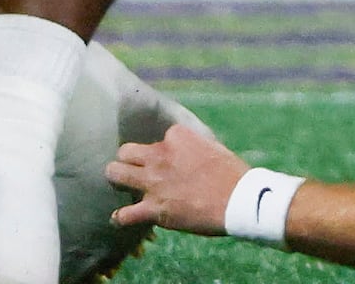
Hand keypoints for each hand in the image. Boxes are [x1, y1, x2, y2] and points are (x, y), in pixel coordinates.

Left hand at [106, 124, 251, 235]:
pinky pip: (125, 214)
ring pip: (116, 173)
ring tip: (120, 184)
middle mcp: (160, 155)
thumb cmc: (232, 175)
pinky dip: (121, 217)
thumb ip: (194, 146)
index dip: (163, 152)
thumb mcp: (213, 147)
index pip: (158, 139)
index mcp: (176, 136)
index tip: (171, 163)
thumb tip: (189, 154)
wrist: (239, 200)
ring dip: (117, 179)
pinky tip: (119, 217)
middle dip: (129, 159)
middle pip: (126, 151)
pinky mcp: (154, 209)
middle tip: (134, 169)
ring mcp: (154, 182)